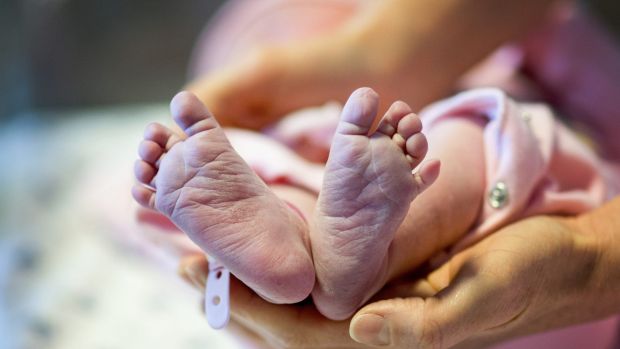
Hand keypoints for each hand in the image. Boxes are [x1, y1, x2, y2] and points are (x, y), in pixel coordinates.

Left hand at [180, 212, 618, 348]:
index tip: (203, 277)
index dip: (251, 308)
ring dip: (257, 284)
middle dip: (236, 296)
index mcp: (393, 339)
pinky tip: (271, 254)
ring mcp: (381, 307)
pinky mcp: (390, 284)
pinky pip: (330, 284)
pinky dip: (294, 270)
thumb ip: (421, 324)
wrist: (563, 261)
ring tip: (211, 259)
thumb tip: (355, 330)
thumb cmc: (530, 276)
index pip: (304, 334)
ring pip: (303, 305)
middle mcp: (377, 328)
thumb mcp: (481, 294)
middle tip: (186, 262)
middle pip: (291, 322)